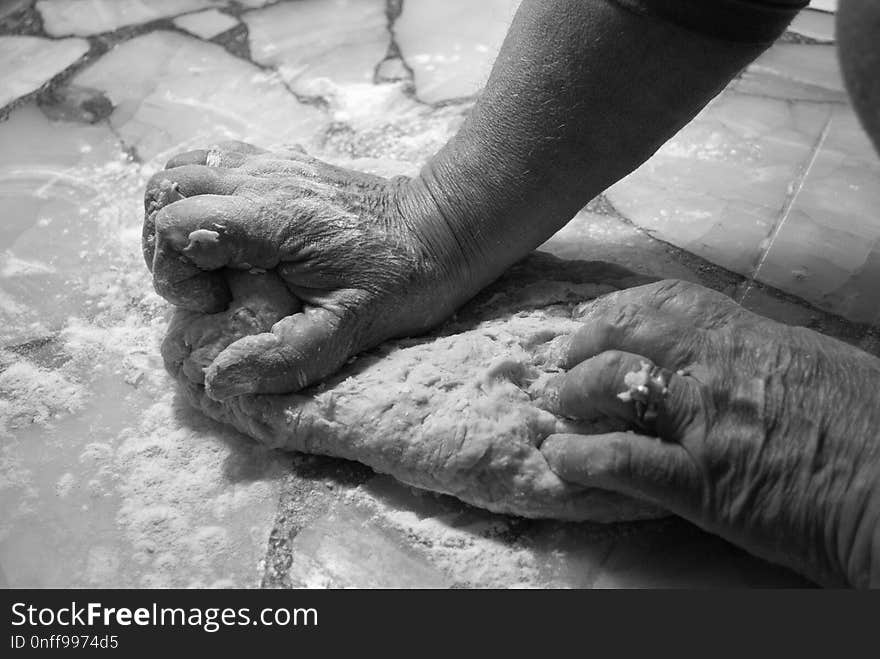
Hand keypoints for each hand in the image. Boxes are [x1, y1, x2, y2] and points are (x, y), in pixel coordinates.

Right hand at [143, 141, 477, 399]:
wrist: (440, 229)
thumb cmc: (402, 279)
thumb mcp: (351, 330)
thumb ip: (286, 357)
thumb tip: (219, 378)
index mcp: (273, 218)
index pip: (175, 222)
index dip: (175, 271)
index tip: (214, 302)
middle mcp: (262, 178)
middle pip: (164, 189)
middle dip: (165, 245)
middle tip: (207, 286)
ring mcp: (269, 163)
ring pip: (182, 169)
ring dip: (178, 216)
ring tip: (210, 261)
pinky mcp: (279, 163)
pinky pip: (213, 163)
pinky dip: (202, 196)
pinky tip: (231, 235)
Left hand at [538, 279, 879, 586]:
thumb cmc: (872, 426)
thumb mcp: (816, 365)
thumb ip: (761, 354)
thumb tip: (727, 351)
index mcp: (751, 337)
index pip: (667, 302)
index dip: (620, 308)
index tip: (598, 322)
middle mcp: (719, 369)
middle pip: (628, 331)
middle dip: (584, 342)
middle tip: (564, 363)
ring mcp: (706, 424)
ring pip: (614, 382)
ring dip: (574, 393)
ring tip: (559, 408)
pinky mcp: (702, 484)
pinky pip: (624, 460)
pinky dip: (581, 459)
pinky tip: (559, 460)